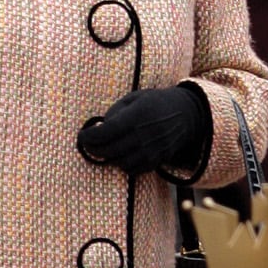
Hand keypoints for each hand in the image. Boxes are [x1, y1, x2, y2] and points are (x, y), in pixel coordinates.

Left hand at [77, 84, 209, 174]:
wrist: (186, 115)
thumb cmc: (155, 102)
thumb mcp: (134, 98)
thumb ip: (115, 112)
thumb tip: (99, 128)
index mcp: (137, 116)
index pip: (105, 133)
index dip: (88, 137)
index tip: (82, 136)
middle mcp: (144, 135)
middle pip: (109, 150)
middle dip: (93, 149)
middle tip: (87, 145)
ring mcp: (151, 150)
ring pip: (119, 162)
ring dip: (107, 158)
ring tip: (103, 149)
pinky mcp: (156, 160)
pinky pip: (133, 169)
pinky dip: (122, 164)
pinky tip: (119, 155)